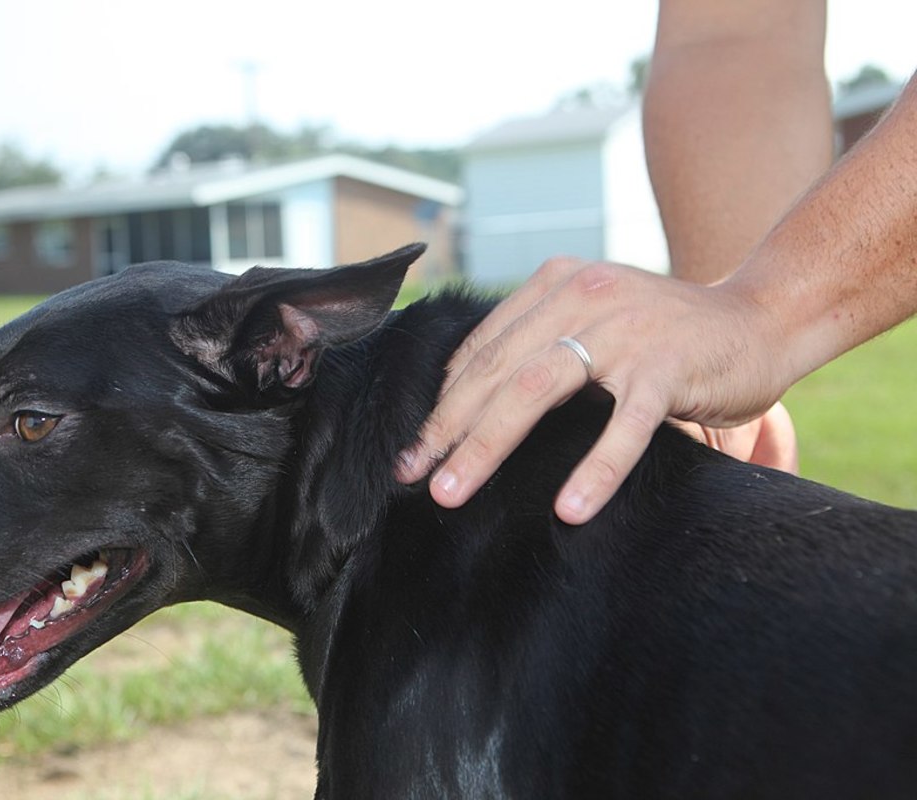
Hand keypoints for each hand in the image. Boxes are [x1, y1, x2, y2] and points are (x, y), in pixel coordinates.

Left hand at [395, 256, 793, 523]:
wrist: (762, 317)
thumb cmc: (665, 333)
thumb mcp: (594, 319)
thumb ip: (541, 342)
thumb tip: (469, 402)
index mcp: (556, 284)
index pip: (481, 349)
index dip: (440, 402)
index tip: (411, 449)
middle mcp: (581, 297)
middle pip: (495, 371)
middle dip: (447, 429)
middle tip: (413, 477)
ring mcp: (625, 330)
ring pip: (535, 391)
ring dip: (487, 446)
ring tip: (454, 492)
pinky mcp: (669, 366)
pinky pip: (624, 426)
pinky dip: (595, 469)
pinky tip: (570, 509)